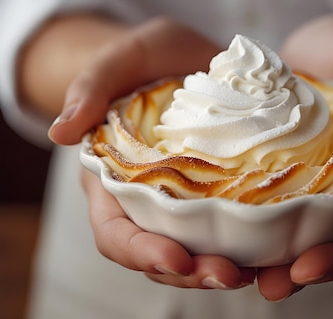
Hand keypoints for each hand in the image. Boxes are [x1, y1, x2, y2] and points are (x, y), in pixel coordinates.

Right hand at [50, 17, 255, 289]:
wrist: (182, 58)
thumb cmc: (144, 59)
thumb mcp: (119, 59)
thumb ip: (90, 86)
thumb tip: (60, 132)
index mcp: (114, 179)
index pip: (115, 231)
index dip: (140, 251)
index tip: (175, 258)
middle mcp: (149, 200)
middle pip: (160, 253)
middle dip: (190, 272)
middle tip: (228, 273)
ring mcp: (187, 200)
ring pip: (196, 251)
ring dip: (222, 268)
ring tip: (254, 271)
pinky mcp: (222, 193)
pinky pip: (231, 229)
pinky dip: (248, 246)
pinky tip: (272, 250)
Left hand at [253, 15, 332, 300]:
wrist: (322, 50)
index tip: (309, 265)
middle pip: (332, 250)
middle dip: (301, 273)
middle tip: (269, 285)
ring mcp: (310, 191)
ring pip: (294, 239)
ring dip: (267, 262)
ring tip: (233, 272)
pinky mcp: (277, 180)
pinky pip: (262, 212)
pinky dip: (244, 229)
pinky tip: (217, 234)